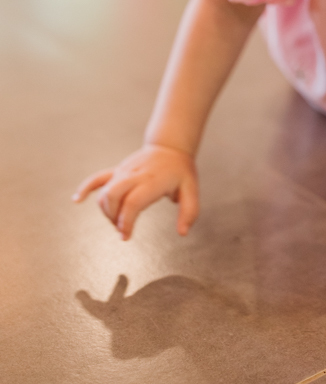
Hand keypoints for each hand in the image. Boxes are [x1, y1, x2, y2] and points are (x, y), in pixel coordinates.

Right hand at [72, 145, 198, 240]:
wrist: (170, 147)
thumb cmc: (180, 170)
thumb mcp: (192, 189)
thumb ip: (189, 212)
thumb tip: (182, 233)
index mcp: (152, 181)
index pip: (132, 203)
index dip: (125, 222)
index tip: (125, 236)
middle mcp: (134, 175)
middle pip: (114, 196)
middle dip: (113, 217)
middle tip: (122, 229)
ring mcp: (123, 172)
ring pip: (105, 192)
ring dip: (106, 211)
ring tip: (117, 221)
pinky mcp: (117, 171)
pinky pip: (97, 178)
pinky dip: (86, 188)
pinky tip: (77, 200)